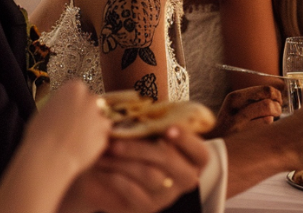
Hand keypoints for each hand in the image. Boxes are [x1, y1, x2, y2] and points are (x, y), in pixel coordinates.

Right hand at [25, 80, 110, 177]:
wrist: (48, 156)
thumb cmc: (41, 135)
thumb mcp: (48, 109)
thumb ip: (63, 104)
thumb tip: (67, 108)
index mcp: (75, 88)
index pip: (80, 92)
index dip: (74, 104)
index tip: (69, 114)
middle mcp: (90, 98)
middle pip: (93, 104)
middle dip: (86, 114)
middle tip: (73, 128)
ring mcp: (99, 116)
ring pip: (100, 120)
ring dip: (92, 128)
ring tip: (75, 140)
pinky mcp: (105, 133)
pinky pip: (101, 136)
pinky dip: (94, 142)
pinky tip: (80, 148)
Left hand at [61, 127, 209, 212]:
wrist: (115, 172)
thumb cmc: (140, 142)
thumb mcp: (151, 129)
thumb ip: (155, 119)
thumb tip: (141, 101)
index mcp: (194, 158)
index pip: (200, 153)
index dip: (187, 140)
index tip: (168, 128)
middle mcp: (186, 178)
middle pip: (170, 162)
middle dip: (142, 148)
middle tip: (116, 141)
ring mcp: (168, 195)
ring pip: (150, 176)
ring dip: (124, 161)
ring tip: (105, 149)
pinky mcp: (148, 208)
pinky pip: (133, 193)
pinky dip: (115, 177)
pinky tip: (101, 166)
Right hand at [207, 85, 282, 137]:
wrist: (213, 141)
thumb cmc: (229, 122)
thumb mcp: (236, 105)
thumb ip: (253, 98)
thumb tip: (276, 93)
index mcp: (235, 97)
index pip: (264, 89)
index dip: (276, 94)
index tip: (277, 100)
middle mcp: (236, 108)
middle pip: (268, 103)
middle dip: (277, 106)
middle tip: (276, 110)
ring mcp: (238, 124)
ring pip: (268, 116)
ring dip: (273, 117)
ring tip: (270, 119)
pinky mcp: (242, 136)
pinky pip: (264, 128)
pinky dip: (267, 127)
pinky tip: (262, 129)